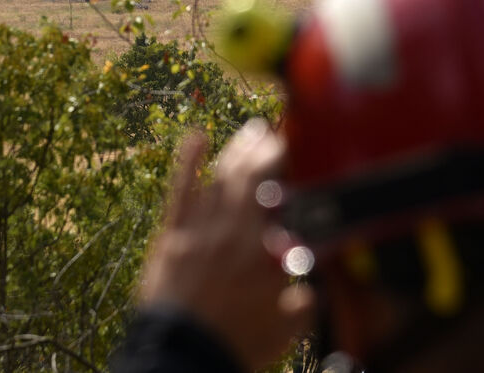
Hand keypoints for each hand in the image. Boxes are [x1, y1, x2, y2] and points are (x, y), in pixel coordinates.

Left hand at [140, 119, 314, 370]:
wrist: (182, 356)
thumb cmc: (234, 345)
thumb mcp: (284, 329)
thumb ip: (303, 303)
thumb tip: (312, 291)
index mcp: (263, 250)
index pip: (278, 192)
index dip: (287, 163)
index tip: (298, 146)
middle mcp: (232, 231)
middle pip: (249, 177)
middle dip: (264, 149)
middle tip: (276, 133)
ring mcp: (198, 230)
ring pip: (220, 178)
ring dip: (237, 152)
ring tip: (251, 134)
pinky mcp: (172, 237)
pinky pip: (181, 191)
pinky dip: (189, 162)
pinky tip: (197, 137)